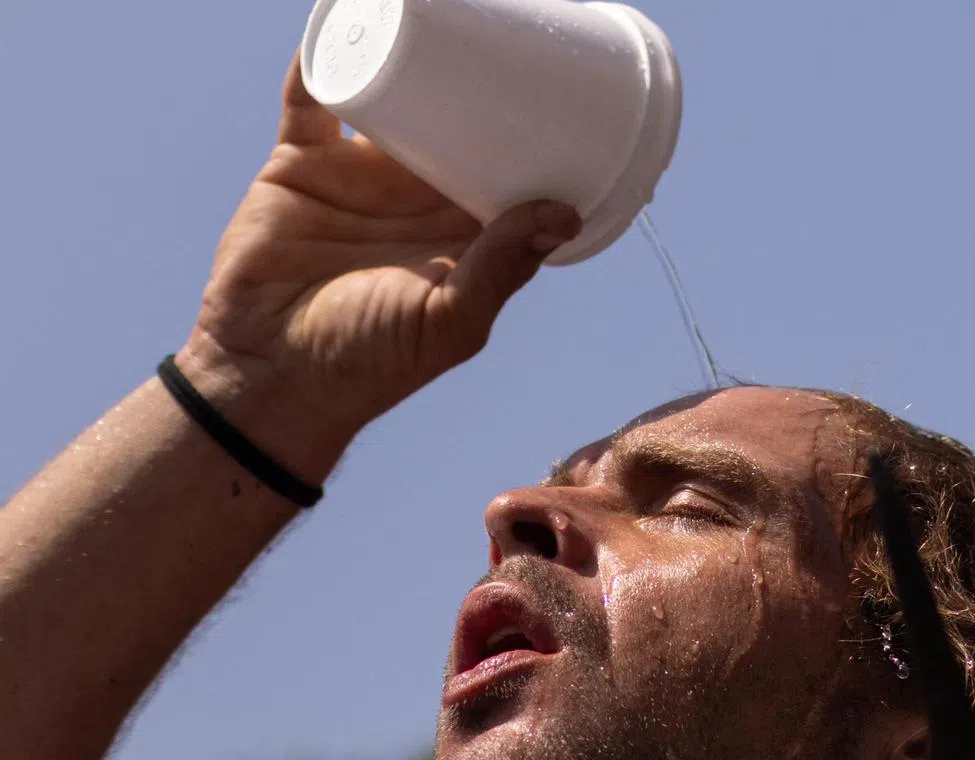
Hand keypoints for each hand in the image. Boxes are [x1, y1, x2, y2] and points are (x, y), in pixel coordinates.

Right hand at [179, 53, 580, 454]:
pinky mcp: (303, 164)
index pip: (509, 169)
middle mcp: (417, 198)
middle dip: (481, 79)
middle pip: (458, 121)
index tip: (567, 87)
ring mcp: (360, 176)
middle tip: (508, 30)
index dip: (536, 132)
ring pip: (395, 98)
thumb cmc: (369, 361)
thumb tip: (561, 214)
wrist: (268, 373)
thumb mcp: (447, 321)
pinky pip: (316, 99)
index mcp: (461, 233)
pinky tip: (350, 18)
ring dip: (411, 56)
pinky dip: (327, 60)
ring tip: (436, 10)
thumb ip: (499, 270)